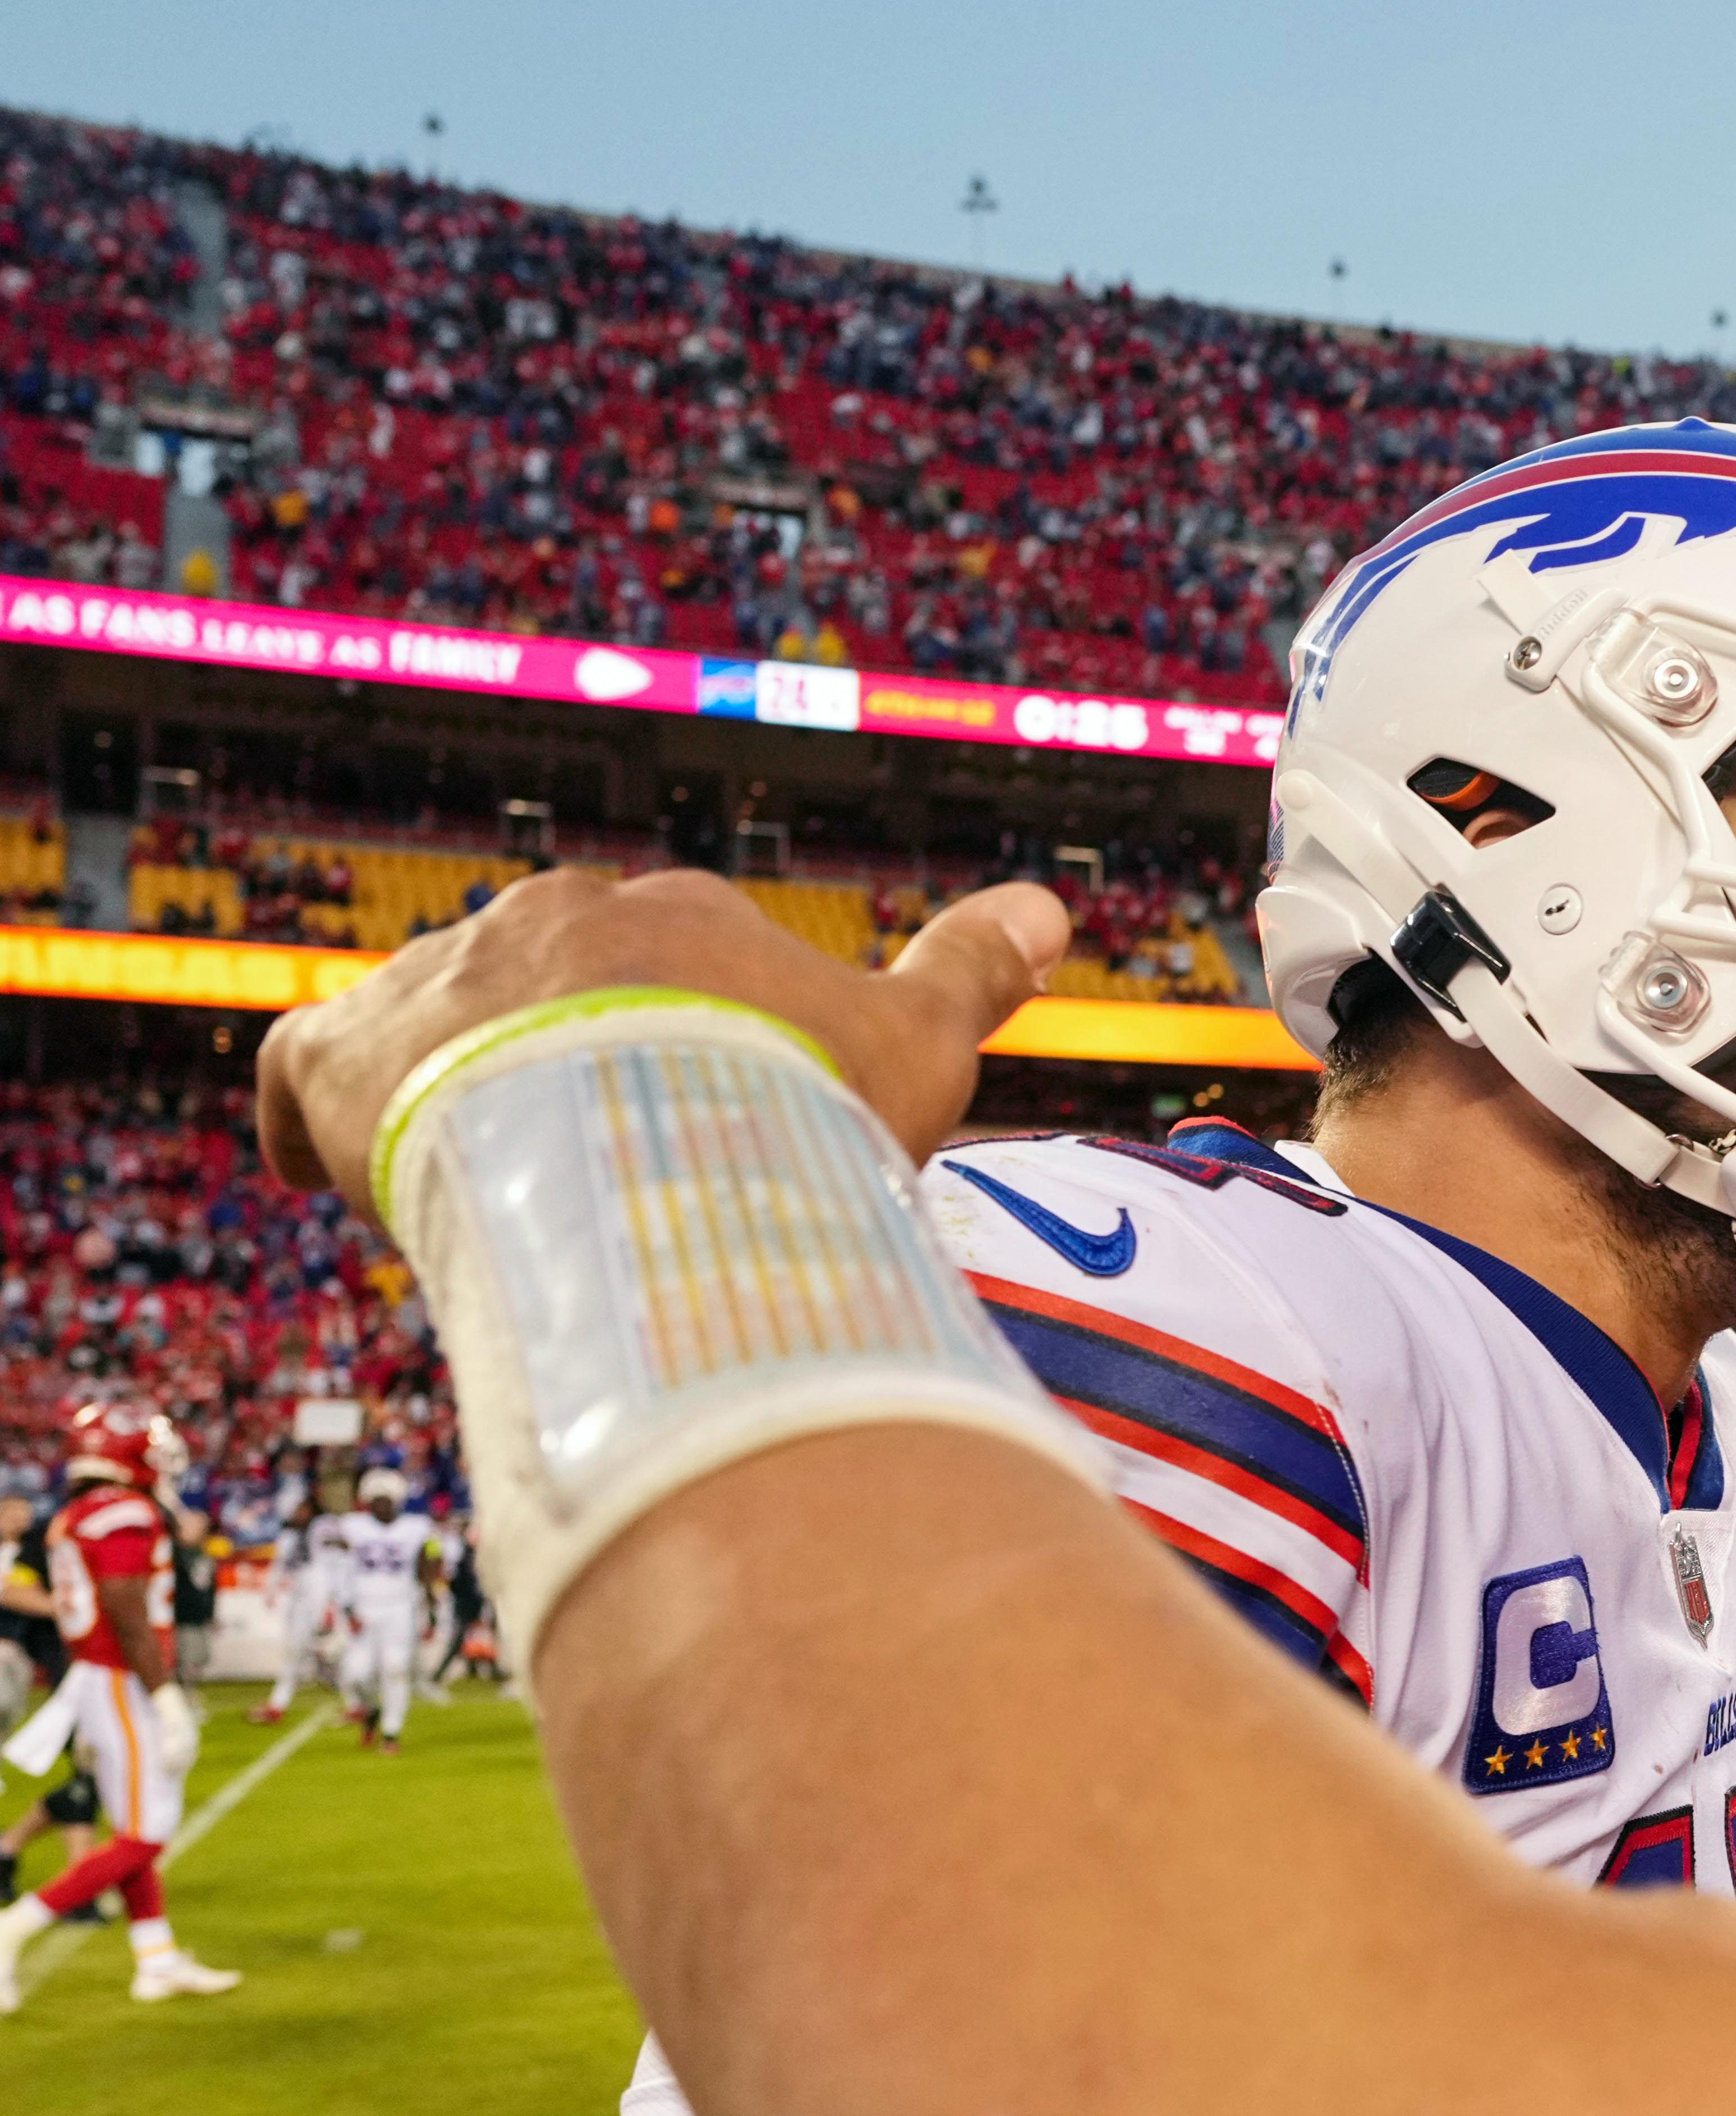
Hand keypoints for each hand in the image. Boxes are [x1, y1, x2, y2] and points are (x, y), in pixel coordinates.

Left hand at [256, 868, 1070, 1220]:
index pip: (665, 968)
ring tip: (495, 1211)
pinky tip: (334, 1179)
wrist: (651, 1151)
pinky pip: (302, 1066)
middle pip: (547, 993)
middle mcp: (550, 922)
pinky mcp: (347, 1047)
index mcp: (676, 917)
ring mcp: (441, 977)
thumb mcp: (918, 1045)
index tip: (699, 1137)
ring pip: (437, 1030)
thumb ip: (971, 971)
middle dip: (566, 1074)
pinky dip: (315, 1121)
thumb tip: (1053, 904)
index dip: (683, 1053)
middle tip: (603, 1186)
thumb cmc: (798, 1108)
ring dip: (453, 1103)